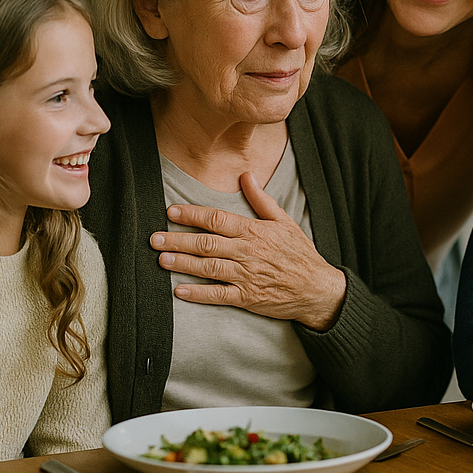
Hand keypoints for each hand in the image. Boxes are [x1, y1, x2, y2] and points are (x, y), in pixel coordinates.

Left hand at [150, 171, 345, 329]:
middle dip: (178, 240)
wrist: (317, 288)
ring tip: (161, 259)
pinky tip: (179, 291)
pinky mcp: (247, 297)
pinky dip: (198, 293)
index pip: (217, 219)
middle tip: (154, 238)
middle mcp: (248, 253)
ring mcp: (246, 276)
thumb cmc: (300, 253)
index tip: (171, 212)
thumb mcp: (285, 221)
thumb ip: (261, 200)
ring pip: (208, 268)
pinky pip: (219, 295)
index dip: (192, 215)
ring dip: (183, 264)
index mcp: (255, 232)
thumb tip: (246, 175)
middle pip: (207, 244)